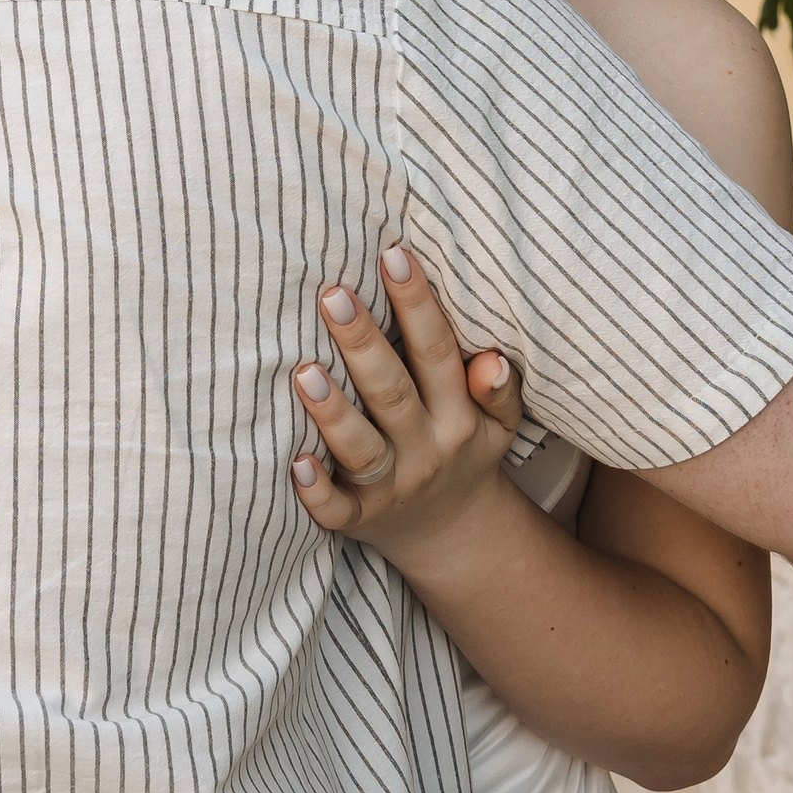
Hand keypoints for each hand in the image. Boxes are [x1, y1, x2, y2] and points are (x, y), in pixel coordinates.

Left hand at [288, 247, 526, 565]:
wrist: (453, 536)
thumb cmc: (463, 451)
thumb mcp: (499, 425)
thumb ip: (500, 390)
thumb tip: (493, 360)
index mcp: (457, 416)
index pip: (435, 353)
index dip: (417, 305)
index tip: (393, 256)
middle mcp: (424, 450)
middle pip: (391, 393)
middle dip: (362, 342)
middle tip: (332, 294)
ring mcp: (389, 488)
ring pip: (360, 450)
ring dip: (333, 412)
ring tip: (303, 371)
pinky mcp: (358, 519)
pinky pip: (335, 511)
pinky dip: (314, 491)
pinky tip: (293, 461)